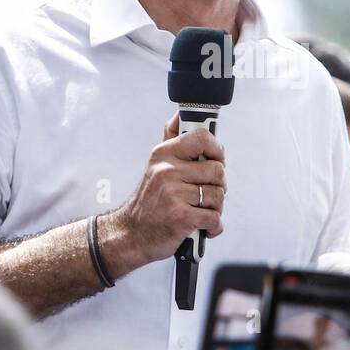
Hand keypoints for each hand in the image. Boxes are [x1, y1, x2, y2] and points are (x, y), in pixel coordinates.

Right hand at [103, 114, 226, 271]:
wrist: (130, 235)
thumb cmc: (149, 202)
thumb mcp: (155, 166)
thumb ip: (171, 140)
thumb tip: (180, 115)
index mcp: (163, 155)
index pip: (201, 137)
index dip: (216, 149)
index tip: (217, 159)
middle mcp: (167, 171)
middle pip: (218, 170)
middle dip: (219, 185)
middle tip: (207, 194)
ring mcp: (173, 194)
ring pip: (218, 195)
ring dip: (216, 208)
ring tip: (201, 211)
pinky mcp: (181, 217)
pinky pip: (214, 218)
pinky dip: (214, 226)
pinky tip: (203, 227)